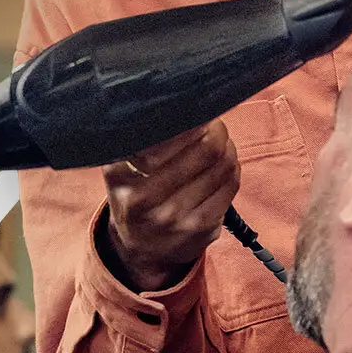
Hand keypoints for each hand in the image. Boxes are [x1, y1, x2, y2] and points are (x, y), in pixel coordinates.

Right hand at [99, 120, 238, 292]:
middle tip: (212, 122)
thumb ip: (138, 138)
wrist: (143, 250)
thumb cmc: (135, 195)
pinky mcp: (200, 229)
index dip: (189, 116)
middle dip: (215, 128)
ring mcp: (174, 217)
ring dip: (226, 145)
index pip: (166, 135)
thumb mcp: (121, 167)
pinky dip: (232, 166)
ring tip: (218, 139)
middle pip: (206, 147)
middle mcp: (144, 200)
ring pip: (223, 164)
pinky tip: (225, 161)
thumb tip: (181, 102)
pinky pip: (231, 184)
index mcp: (119, 175)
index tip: (192, 107)